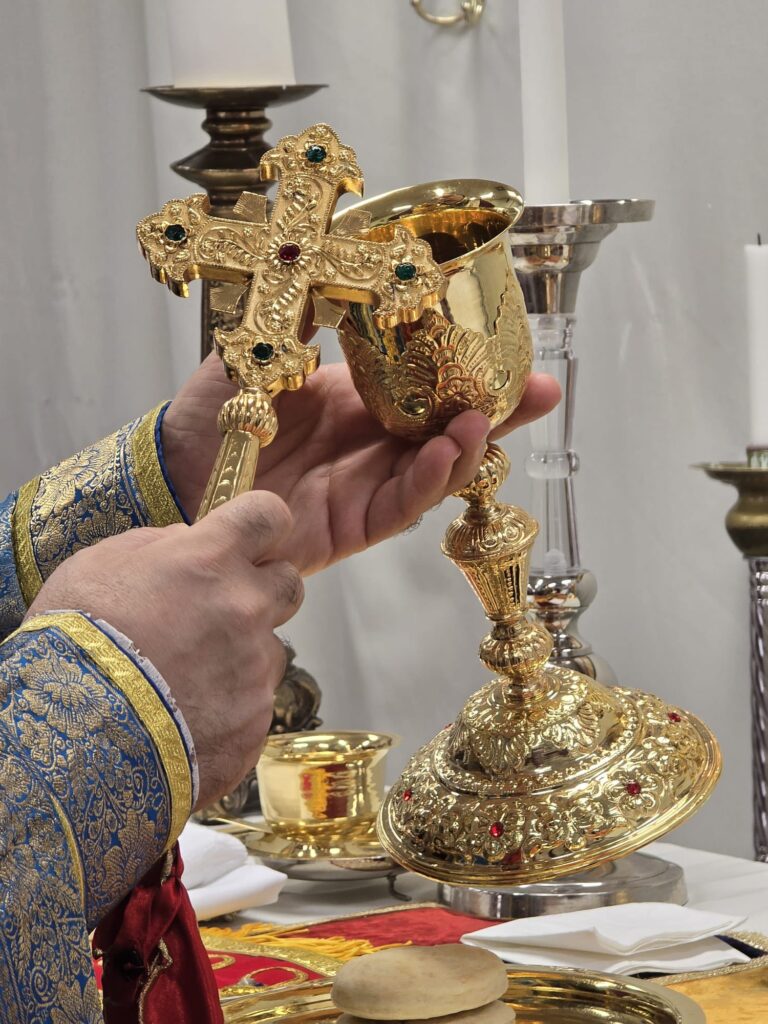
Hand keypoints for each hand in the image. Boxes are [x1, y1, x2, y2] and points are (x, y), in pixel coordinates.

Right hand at [27, 492, 302, 807]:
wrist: (69, 740)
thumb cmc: (70, 645)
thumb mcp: (95, 567)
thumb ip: (157, 546)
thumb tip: (189, 542)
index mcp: (210, 560)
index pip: (268, 515)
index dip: (261, 525)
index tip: (248, 538)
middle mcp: (246, 608)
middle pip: (288, 584)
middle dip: (261, 592)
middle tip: (217, 613)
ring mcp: (256, 669)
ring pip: (269, 650)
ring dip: (240, 657)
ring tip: (184, 682)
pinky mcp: (256, 723)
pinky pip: (255, 706)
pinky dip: (228, 709)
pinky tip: (184, 720)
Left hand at [162, 354, 560, 575]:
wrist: (176, 470)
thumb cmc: (216, 412)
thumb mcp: (262, 350)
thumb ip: (305, 316)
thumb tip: (344, 264)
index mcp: (360, 402)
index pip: (430, 388)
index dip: (473, 372)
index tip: (515, 348)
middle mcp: (372, 446)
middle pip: (450, 433)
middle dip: (499, 414)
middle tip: (541, 390)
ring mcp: (365, 487)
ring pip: (434, 473)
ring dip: (467, 450)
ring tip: (483, 421)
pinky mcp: (350, 526)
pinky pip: (398, 507)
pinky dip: (425, 483)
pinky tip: (445, 455)